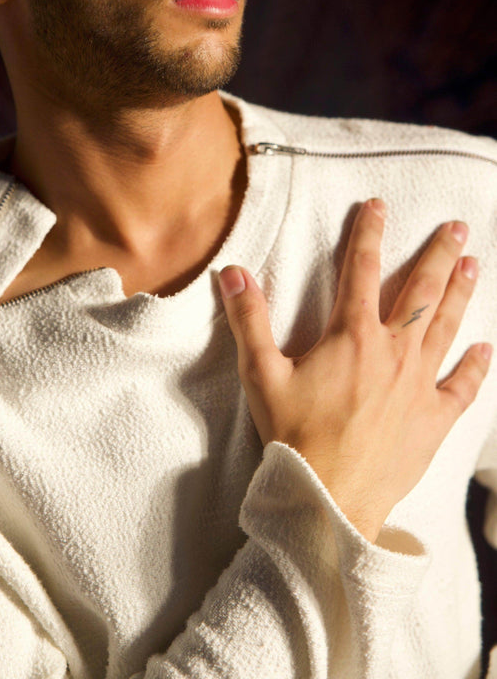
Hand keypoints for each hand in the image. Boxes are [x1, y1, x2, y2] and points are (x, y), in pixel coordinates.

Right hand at [219, 199, 491, 541]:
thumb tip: (233, 272)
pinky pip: (462, 386)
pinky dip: (476, 365)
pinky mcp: (434, 419)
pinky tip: (486, 347)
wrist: (328, 497)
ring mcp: (419, 385)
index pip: (362, 269)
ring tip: (474, 265)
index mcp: (353, 336)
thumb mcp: (261, 374)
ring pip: (446, 328)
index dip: (369, 233)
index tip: (378, 207)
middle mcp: (393, 352)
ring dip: (462, 294)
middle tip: (456, 227)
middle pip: (422, 292)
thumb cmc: (294, 435)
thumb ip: (249, 319)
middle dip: (439, 255)